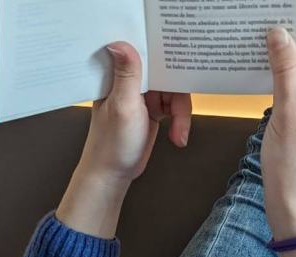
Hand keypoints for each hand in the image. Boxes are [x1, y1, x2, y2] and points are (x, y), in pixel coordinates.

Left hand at [57, 41, 191, 237]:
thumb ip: (127, 75)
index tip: (181, 54)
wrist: (113, 175)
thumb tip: (120, 42)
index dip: (162, 50)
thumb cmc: (111, 145)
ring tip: (178, 134)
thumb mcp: (123, 106)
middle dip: (179, 89)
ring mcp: (142, 95)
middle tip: (184, 107)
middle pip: (165, 70)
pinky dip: (180, 121)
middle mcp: (130, 81)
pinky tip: (177, 136)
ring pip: (174, 90)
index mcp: (117, 75)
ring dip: (181, 113)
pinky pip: (174, 105)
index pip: (143, 51)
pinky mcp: (151, 108)